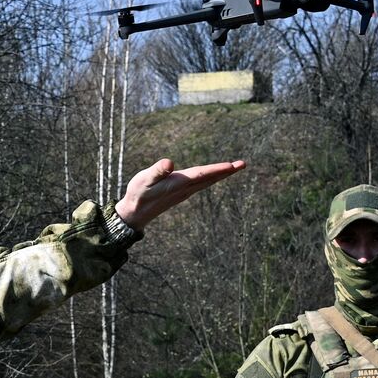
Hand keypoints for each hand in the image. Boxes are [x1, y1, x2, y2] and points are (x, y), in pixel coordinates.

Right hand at [115, 158, 245, 229]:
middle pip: (210, 178)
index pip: (202, 174)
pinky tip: (213, 176)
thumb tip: (169, 163)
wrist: (135, 213)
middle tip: (243, 164)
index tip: (232, 165)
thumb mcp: (144, 180)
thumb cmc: (138, 194)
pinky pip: (201, 183)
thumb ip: (157, 171)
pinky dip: (211, 177)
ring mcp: (184, 192)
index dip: (217, 169)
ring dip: (221, 174)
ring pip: (207, 181)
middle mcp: (185, 189)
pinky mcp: (180, 192)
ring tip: (233, 167)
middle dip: (226, 171)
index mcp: (178, 183)